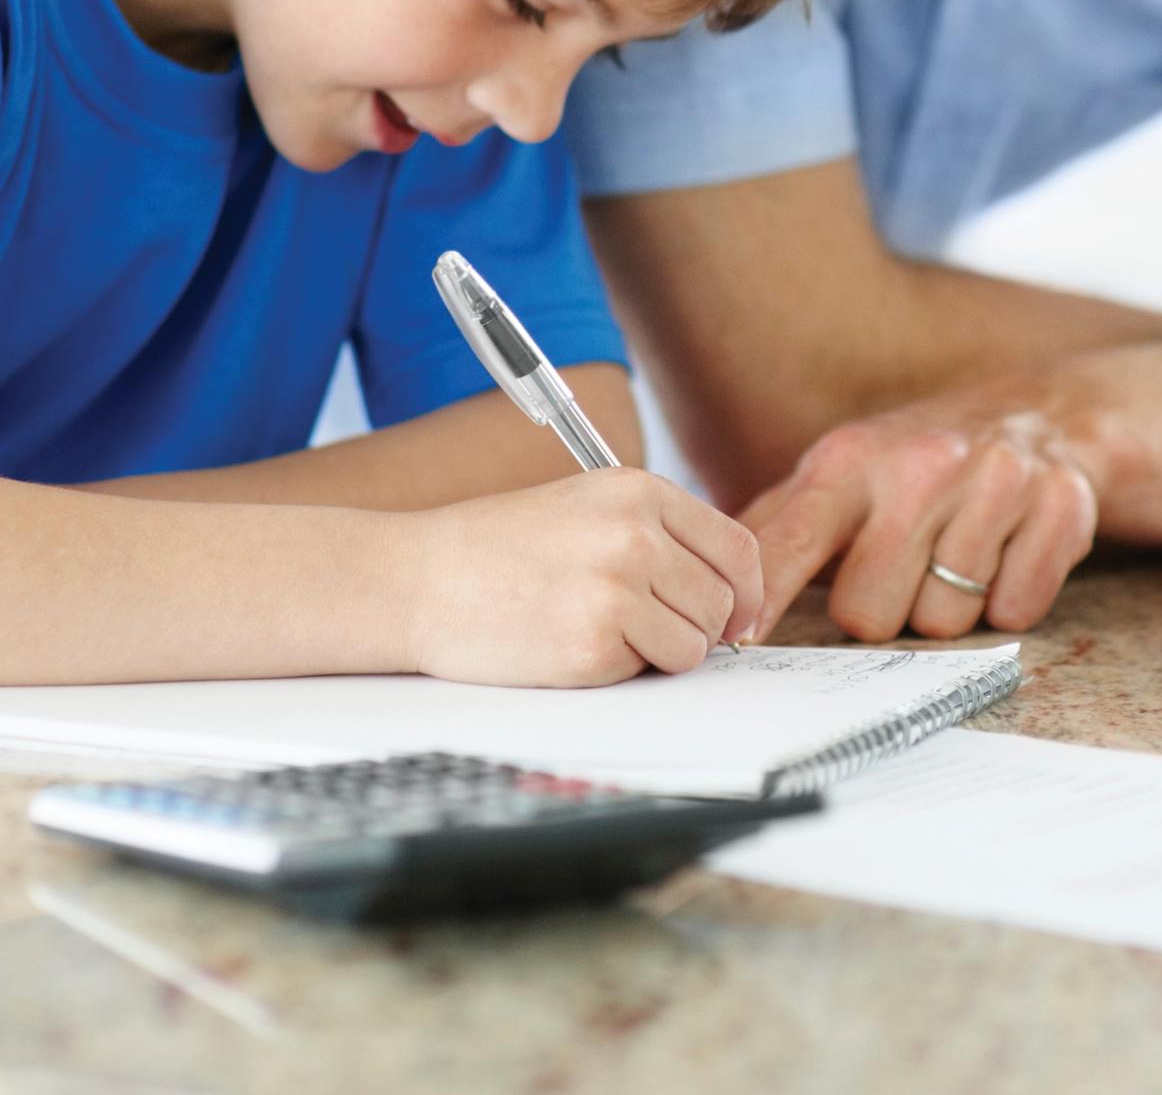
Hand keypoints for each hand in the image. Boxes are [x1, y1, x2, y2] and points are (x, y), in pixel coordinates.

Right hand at [399, 469, 763, 686]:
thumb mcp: (584, 508)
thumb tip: (732, 596)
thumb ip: (656, 534)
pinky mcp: (594, 645)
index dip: (746, 591)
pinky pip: (650, 671)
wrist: (415, 580)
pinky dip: (622, 670)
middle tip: (639, 626)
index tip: (738, 617)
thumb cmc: (496, 549)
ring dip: (659, 651)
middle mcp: (635, 535)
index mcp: (637, 491)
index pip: (736, 547)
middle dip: (695, 625)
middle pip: (720, 600)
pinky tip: (571, 644)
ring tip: (598, 629)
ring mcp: (616, 590)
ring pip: (694, 644)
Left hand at [741, 384, 1100, 642]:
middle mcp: (920, 466)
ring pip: (943, 622)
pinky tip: (1005, 554)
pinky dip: (1008, 600)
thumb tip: (707, 586)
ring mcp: (994, 482)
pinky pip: (1015, 611)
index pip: (790, 542)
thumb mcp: (837, 476)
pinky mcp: (1059, 506)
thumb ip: (772, 529)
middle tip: (901, 570)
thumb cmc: (915, 465)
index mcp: (849, 462)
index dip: (761, 599)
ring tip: (955, 556)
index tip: (738, 640)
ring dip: (947, 608)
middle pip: (868, 614)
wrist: (1040, 414)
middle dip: (881, 610)